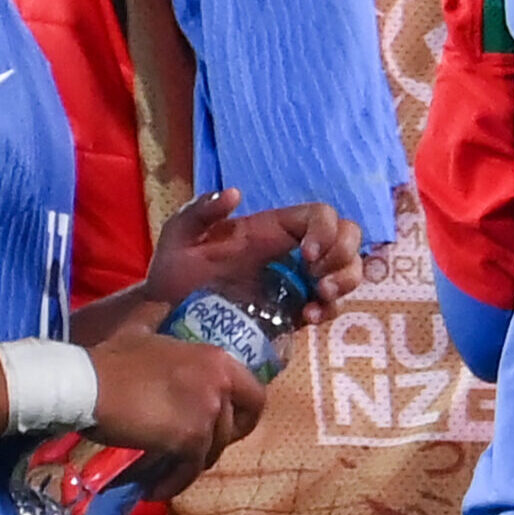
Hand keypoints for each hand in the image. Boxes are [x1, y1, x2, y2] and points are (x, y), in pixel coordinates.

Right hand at [83, 326, 265, 496]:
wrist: (87, 385)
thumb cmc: (111, 360)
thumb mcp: (140, 331)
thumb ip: (156, 317)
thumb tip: (160, 305)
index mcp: (217, 358)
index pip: (255, 394)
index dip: (243, 415)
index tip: (223, 426)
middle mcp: (220, 383)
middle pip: (237, 428)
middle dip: (218, 444)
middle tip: (193, 453)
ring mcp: (207, 411)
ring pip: (212, 452)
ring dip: (188, 466)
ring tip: (164, 472)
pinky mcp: (189, 438)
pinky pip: (189, 470)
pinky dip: (172, 483)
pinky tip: (152, 488)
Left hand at [142, 189, 364, 322]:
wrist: (166, 320)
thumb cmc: (173, 273)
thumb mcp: (179, 236)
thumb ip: (200, 211)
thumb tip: (235, 194)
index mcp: (271, 229)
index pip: (320, 216)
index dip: (326, 230)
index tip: (307, 255)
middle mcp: (292, 252)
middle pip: (346, 238)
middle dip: (343, 255)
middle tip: (320, 279)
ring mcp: (297, 283)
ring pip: (347, 270)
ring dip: (344, 282)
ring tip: (320, 299)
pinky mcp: (294, 312)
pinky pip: (329, 306)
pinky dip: (329, 310)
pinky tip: (308, 318)